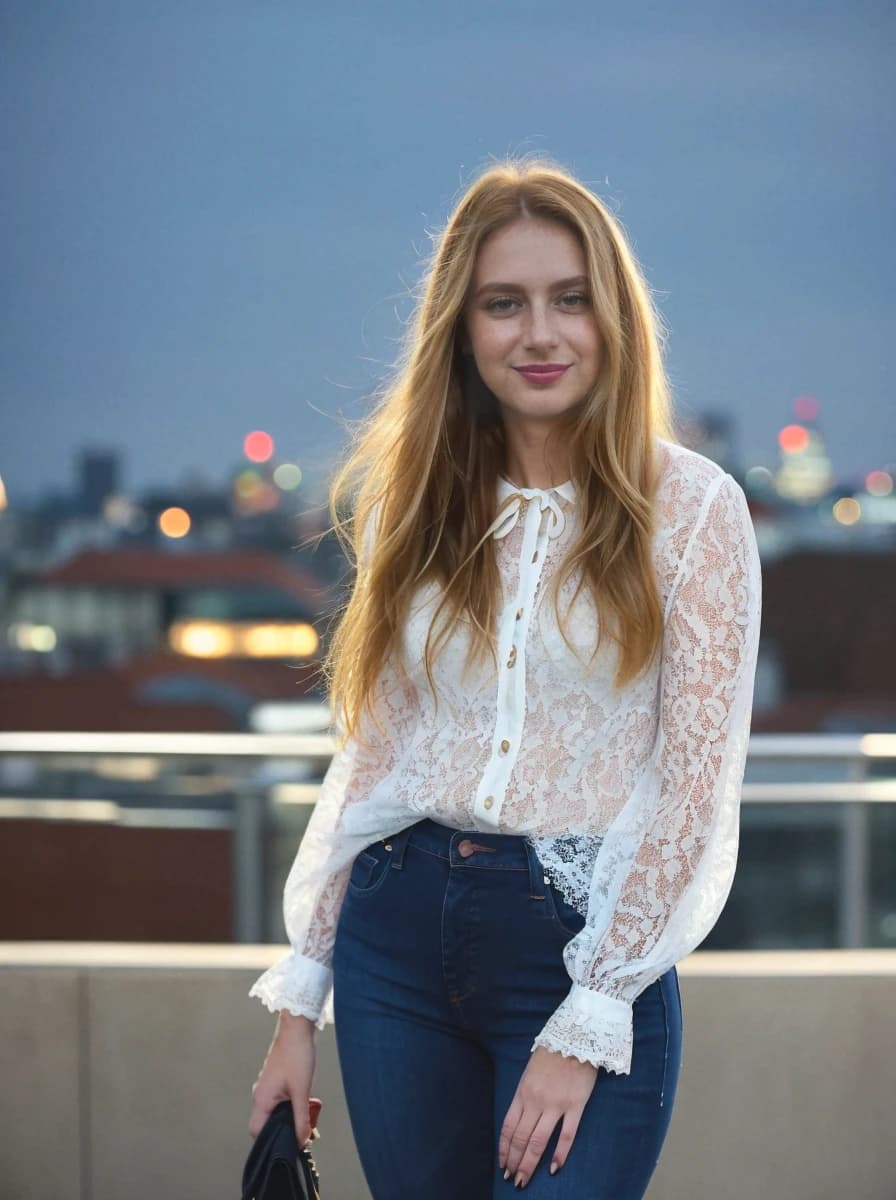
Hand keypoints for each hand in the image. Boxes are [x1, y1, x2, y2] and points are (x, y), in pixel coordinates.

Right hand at [248, 1011, 319, 1147]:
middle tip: (306, 1130)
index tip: (290, 1142)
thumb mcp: (301, 1091)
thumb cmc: (296, 1054)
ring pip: (278, 1111)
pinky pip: (283, 1100)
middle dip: (288, 1128)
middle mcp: (262, 1094)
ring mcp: (269, 1087)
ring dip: (294, 1115)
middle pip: (269, 1123)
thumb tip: (302, 1140)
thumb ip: (302, 1118)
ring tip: (311, 1114)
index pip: (256, 1131)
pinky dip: (295, 1104)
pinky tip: (309, 1101)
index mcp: (261, 1099)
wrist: (298, 1028)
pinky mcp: (278, 1080)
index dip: (272, 1140)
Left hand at [498, 1046, 597, 1187]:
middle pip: (521, 1139)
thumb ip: (523, 1095)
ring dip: (530, 1163)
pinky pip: (567, 1134)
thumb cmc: (551, 1053)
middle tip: (513, 1180)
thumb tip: (518, 1119)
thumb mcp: (529, 1072)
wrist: (575, 1036)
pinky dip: (560, 1154)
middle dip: (515, 1162)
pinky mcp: (575, 1105)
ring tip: (525, 1179)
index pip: (508, 1127)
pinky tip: (554, 1168)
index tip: (503, 1165)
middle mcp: (536, 1101)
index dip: (504, 1149)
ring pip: (539, 1141)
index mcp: (522, 1092)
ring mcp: (556, 1104)